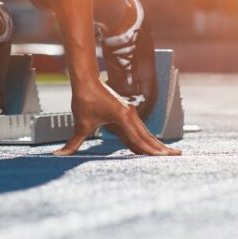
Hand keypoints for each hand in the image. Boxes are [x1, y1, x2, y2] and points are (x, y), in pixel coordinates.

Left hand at [54, 81, 180, 156]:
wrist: (86, 80)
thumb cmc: (84, 99)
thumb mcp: (80, 124)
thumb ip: (73, 143)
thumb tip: (59, 155)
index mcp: (122, 118)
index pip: (138, 139)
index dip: (150, 151)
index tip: (163, 158)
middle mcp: (130, 115)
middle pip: (147, 136)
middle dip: (161, 148)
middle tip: (177, 155)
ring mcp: (129, 113)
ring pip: (144, 133)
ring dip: (155, 144)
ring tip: (169, 153)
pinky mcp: (126, 113)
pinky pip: (138, 129)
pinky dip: (144, 139)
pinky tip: (149, 146)